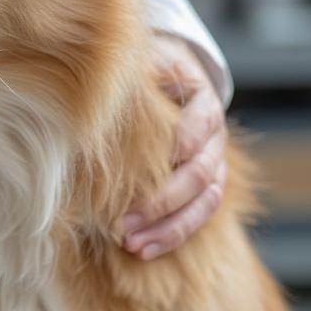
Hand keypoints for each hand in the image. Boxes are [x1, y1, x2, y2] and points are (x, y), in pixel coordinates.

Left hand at [121, 34, 227, 260]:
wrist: (163, 74)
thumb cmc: (143, 69)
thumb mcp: (140, 61)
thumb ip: (131, 75)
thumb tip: (96, 96)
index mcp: (201, 97)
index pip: (201, 122)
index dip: (180, 143)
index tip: (151, 164)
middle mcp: (213, 134)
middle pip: (199, 172)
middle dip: (162, 200)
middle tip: (123, 221)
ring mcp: (212, 162)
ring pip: (204, 201)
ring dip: (169, 227)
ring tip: (132, 245)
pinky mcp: (204, 185)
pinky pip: (198, 215)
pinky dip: (172, 235)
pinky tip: (143, 249)